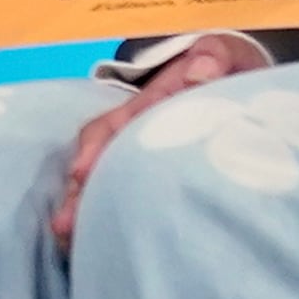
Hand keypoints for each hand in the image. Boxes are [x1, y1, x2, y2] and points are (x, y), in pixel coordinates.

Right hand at [51, 35, 273, 249]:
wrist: (233, 76)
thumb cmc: (225, 68)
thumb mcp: (225, 54)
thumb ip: (214, 56)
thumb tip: (201, 69)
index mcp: (152, 102)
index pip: (117, 124)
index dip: (98, 147)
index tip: (83, 173)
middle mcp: (136, 128)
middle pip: (99, 159)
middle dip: (79, 191)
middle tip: (65, 226)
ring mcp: (140, 151)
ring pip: (105, 179)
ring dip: (86, 208)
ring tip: (70, 243)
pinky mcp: (151, 172)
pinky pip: (123, 191)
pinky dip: (106, 214)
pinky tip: (97, 243)